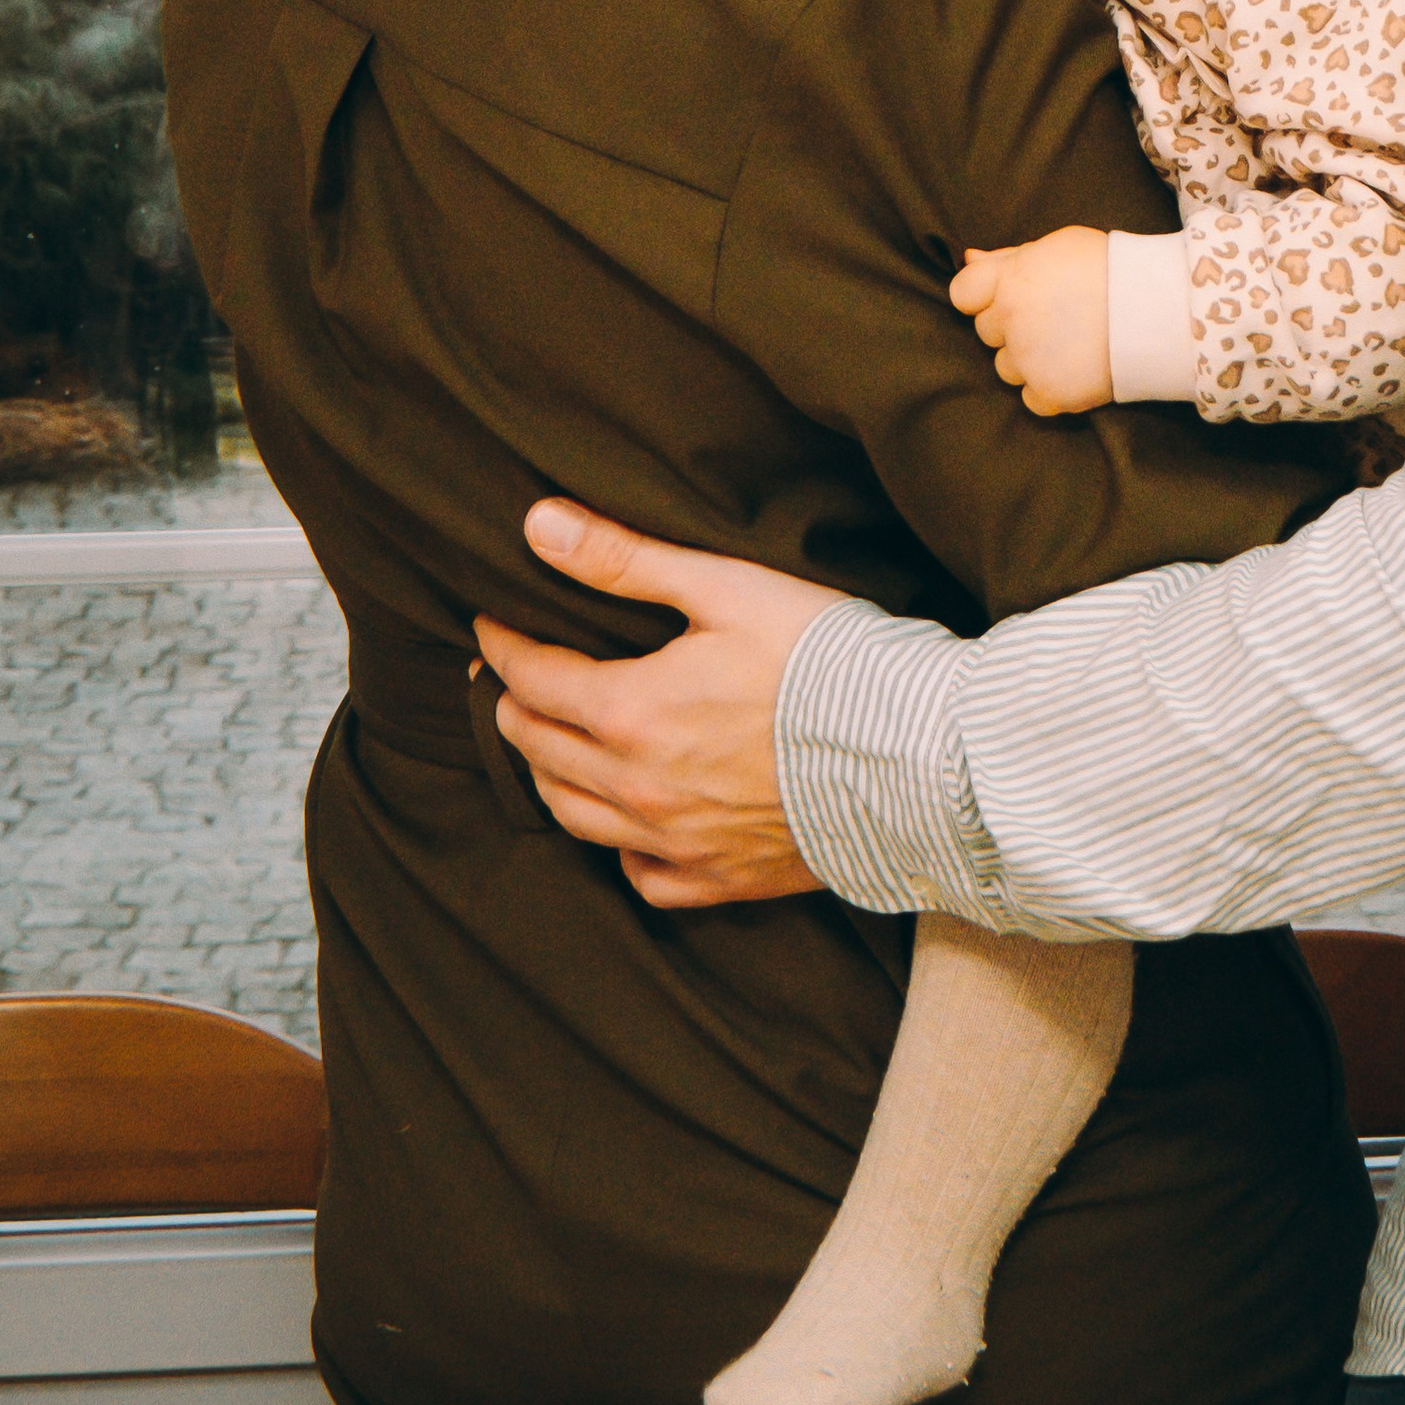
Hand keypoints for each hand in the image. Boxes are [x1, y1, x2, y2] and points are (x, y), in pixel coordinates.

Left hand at [474, 501, 838, 909]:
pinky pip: (639, 877)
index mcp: (630, 713)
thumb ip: (623, 560)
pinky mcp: (718, 878)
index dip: (505, 645)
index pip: (533, 679)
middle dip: (516, 706)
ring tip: (550, 740)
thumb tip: (538, 525)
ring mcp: (675, 843)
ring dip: (548, 773)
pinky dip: (618, 847)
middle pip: (539, 750)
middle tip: (515, 676)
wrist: (912, 754)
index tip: (492, 622)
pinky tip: (627, 821)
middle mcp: (637, 790)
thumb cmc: (823, 658)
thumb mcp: (724, 587)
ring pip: (573, 819)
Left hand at [948, 226, 1113, 412]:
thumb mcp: (1058, 245)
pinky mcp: (1050, 393)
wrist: (1158, 308)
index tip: (1009, 296)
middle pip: (986, 331)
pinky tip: (1075, 368)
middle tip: (1053, 316)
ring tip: (1068, 343)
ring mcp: (1029, 361)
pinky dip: (1048, 388)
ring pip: (1005, 367)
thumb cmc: (1110, 267)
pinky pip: (1031, 398)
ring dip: (1027, 359)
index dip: (982, 295)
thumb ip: (1008, 256)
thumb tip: (968, 259)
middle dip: (1011, 326)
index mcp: (1011, 280)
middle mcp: (1012, 322)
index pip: (962, 293)